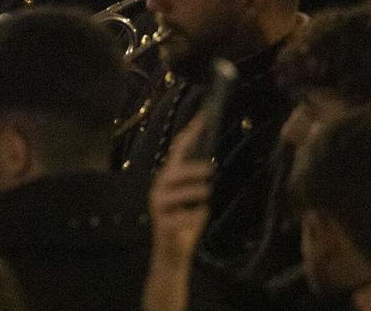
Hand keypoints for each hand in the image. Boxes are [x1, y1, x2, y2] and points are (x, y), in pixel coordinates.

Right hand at [144, 122, 213, 310]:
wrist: (172, 254)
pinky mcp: (162, 225)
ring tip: (208, 194)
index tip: (204, 116)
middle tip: (212, 170)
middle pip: (172, 172)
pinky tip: (201, 215)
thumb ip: (196, 181)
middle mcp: (159, 189)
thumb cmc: (184, 224)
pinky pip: (180, 217)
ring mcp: (158, 207)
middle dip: (191, 169)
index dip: (191, 133)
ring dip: (193, 192)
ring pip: (174, 194)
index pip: (178, 150)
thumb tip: (211, 162)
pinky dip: (194, 216)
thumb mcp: (192, 199)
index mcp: (168, 179)